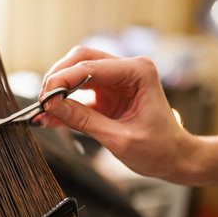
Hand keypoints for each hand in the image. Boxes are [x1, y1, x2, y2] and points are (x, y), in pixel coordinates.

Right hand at [36, 46, 199, 184]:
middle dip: (57, 78)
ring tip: (44, 110)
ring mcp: (115, 79)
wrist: (174, 157)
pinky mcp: (106, 92)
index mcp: (138, 72)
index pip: (90, 66)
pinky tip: (50, 116)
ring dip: (57, 87)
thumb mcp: (119, 138)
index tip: (45, 99)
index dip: (62, 81)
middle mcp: (126, 69)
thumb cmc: (159, 148)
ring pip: (76, 70)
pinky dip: (63, 101)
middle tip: (42, 101)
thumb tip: (51, 107)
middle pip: (80, 59)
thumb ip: (83, 120)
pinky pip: (78, 90)